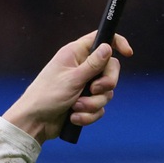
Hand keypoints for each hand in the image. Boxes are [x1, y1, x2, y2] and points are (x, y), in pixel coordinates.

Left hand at [3, 32, 133, 142]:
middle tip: (95, 89)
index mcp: (75, 54)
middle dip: (107, 83)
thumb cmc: (47, 96)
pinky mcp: (84, 102)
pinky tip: (73, 117)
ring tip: (76, 107)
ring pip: (106, 92)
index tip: (128, 53)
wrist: (35, 122)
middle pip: (111, 69)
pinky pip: (99, 107)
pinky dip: (88, 114)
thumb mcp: (72, 79)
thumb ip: (93, 65)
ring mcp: (84, 86)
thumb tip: (108, 46)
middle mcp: (81, 68)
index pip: (100, 39)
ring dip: (93, 103)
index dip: (116, 43)